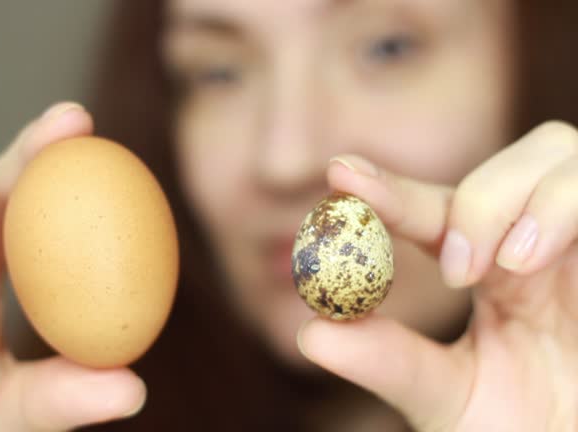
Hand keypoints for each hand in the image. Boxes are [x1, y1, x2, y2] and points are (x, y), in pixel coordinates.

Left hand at [298, 121, 577, 429]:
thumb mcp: (448, 400)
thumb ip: (390, 363)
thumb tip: (311, 335)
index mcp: (490, 270)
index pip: (437, 209)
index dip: (389, 187)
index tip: (339, 174)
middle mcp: (538, 243)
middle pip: (509, 163)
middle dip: (475, 199)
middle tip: (455, 268)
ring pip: (560, 152)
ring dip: (522, 198)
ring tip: (505, 266)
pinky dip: (565, 204)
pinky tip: (530, 259)